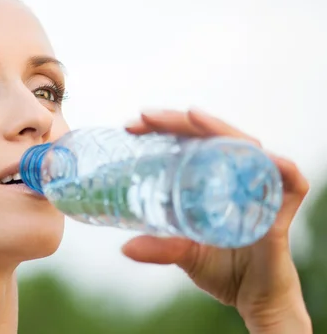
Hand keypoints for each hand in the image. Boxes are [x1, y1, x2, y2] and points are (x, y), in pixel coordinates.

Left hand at [122, 109, 311, 332]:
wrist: (255, 299)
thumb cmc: (222, 269)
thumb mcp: (183, 253)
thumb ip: (159, 247)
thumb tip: (126, 248)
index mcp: (213, 179)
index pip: (189, 142)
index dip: (163, 128)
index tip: (131, 126)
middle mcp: (237, 175)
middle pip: (212, 136)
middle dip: (178, 121)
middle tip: (145, 117)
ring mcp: (260, 188)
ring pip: (246, 147)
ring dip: (219, 130)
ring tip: (192, 117)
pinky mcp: (282, 208)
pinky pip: (290, 181)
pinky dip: (279, 166)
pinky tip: (260, 156)